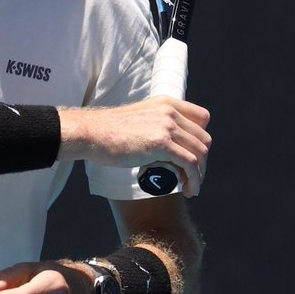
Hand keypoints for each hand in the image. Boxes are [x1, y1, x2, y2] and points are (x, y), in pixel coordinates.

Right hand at [59, 97, 210, 196]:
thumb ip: (152, 123)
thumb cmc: (107, 131)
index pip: (202, 118)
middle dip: (202, 161)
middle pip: (203, 139)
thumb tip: (159, 144)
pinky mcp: (162, 144)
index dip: (201, 139)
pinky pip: (190, 163)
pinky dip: (194, 179)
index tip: (192, 155)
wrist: (91, 134)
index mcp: (167, 103)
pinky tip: (189, 189)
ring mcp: (167, 127)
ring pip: (200, 153)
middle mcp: (170, 112)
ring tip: (191, 188)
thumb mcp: (138, 118)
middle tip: (191, 177)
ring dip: (199, 174)